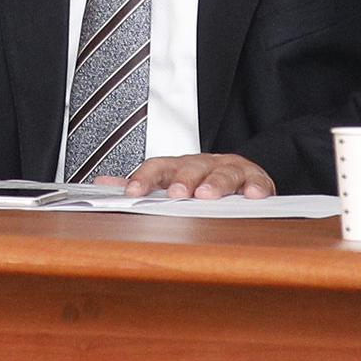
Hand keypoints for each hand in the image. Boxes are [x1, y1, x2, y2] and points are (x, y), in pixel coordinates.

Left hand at [122, 152, 272, 200]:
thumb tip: (102, 186)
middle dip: (183, 179)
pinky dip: (255, 188)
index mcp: (179, 166)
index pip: (158, 167)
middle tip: (176, 193)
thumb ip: (140, 184)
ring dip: (215, 184)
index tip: (132, 193)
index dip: (145, 179)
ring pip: (223, 173)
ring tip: (207, 195)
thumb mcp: (170, 181)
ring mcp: (230, 169)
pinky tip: (253, 196)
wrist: (241, 173)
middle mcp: (203, 164)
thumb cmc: (201, 180)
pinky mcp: (255, 179)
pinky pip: (257, 182)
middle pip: (191, 167)